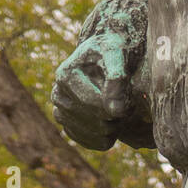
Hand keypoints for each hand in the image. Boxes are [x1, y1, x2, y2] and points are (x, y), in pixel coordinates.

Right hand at [51, 0, 153, 150]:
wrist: (107, 50)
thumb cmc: (113, 47)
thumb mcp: (117, 53)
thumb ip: (116, 78)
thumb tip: (114, 110)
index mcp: (65, 75)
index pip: (92, 102)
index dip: (115, 107)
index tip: (130, 104)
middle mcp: (57, 93)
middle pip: (89, 119)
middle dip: (112, 118)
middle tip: (128, 108)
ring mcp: (59, 109)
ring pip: (85, 133)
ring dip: (107, 129)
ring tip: (121, 116)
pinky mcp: (66, 121)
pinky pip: (81, 140)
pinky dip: (99, 139)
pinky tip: (113, 131)